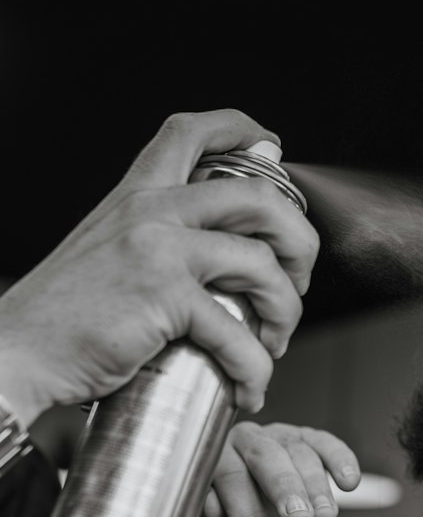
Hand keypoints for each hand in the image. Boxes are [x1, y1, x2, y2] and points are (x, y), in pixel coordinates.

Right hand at [0, 109, 319, 424]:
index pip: (191, 131)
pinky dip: (254, 368)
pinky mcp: (163, 298)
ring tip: (273, 344)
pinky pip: (237, 332)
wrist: (16, 352)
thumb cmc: (64, 318)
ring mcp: (158, 250)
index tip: (271, 148)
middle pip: (260, 197)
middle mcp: (150, 210)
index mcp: (136, 194)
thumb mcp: (107, 252)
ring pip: (262, 263)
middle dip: (300, 241)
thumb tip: (213, 249)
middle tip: (297, 281)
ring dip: (286, 312)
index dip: (241, 130)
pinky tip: (249, 386)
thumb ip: (153, 236)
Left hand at [193, 422, 361, 516]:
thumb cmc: (220, 515)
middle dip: (285, 489)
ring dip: (316, 487)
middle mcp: (245, 438)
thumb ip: (201, 516)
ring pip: (299, 454)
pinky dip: (340, 460)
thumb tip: (210, 508)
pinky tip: (349, 482)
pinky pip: (326, 444)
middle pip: (266, 458)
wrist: (237, 506)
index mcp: (214, 455)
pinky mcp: (307, 437)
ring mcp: (278, 435)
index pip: (230, 480)